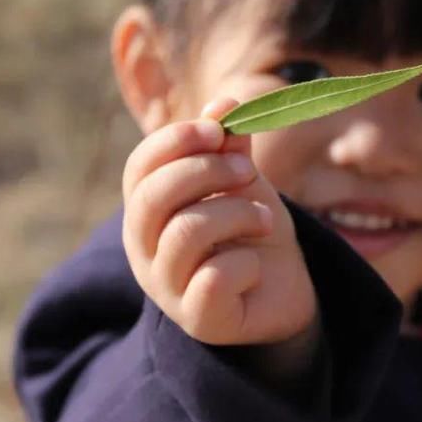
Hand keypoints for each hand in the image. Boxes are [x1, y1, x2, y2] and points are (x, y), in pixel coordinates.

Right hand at [121, 97, 319, 369]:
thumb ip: (229, 147)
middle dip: (206, 172)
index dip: (175, 140)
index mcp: (147, 210)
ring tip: (264, 220)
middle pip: (153, 197)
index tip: (219, 129)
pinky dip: (245, 262)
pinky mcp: (197, 319)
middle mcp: (144, 248)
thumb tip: (224, 102)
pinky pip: (213, 278)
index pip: (139, 168)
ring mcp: (166, 287)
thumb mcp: (242, 182)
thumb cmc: (251, 231)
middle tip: (247, 171)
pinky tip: (255, 265)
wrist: (283, 293)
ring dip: (237, 214)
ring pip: (186, 232)